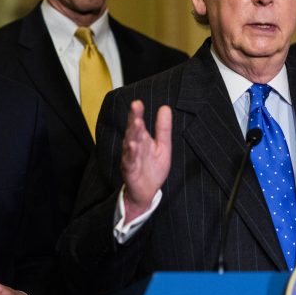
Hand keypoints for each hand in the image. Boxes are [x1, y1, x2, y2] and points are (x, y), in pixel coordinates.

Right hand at [121, 100, 171, 221]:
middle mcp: (134, 146)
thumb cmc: (153, 168)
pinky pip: (130, 161)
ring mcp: (131, 158)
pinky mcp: (130, 170)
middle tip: (135, 105)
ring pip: (130, 143)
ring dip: (132, 133)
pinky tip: (132, 145)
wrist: (147, 192)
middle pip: (133, 130)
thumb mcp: (163, 146)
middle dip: (134, 118)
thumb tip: (165, 108)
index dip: (137, 113)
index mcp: (142, 139)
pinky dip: (131, 153)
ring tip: (136, 123)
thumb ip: (163, 129)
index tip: (138, 102)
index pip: (139, 123)